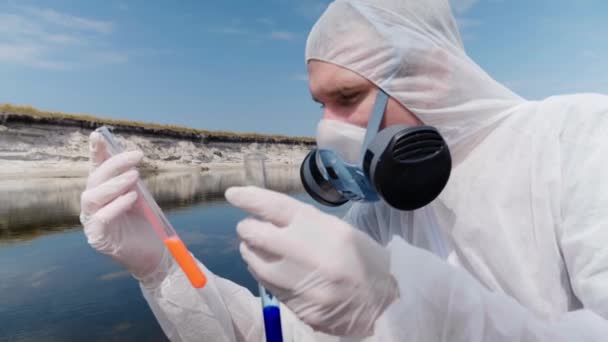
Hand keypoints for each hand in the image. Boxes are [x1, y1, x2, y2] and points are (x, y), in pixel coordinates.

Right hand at [80, 132, 165, 282]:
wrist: (155, 254)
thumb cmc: (146, 224)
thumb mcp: (139, 197)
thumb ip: (131, 181)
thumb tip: (129, 161)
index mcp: (102, 193)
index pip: (96, 169)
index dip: (96, 152)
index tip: (98, 136)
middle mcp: (92, 206)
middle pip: (94, 179)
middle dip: (114, 164)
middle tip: (136, 156)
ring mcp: (92, 222)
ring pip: (92, 197)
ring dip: (114, 183)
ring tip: (134, 176)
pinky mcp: (98, 238)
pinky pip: (101, 218)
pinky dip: (116, 206)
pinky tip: (132, 198)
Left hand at [225, 186, 398, 336]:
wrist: (383, 304)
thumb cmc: (363, 260)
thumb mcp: (339, 230)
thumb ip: (303, 223)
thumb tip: (267, 216)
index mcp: (322, 228)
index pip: (275, 206)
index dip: (250, 198)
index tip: (233, 194)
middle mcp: (307, 254)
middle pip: (255, 233)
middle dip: (248, 228)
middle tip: (252, 227)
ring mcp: (299, 282)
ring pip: (254, 261)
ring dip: (252, 251)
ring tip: (262, 248)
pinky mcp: (295, 305)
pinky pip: (266, 284)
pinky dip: (264, 272)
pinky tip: (274, 269)